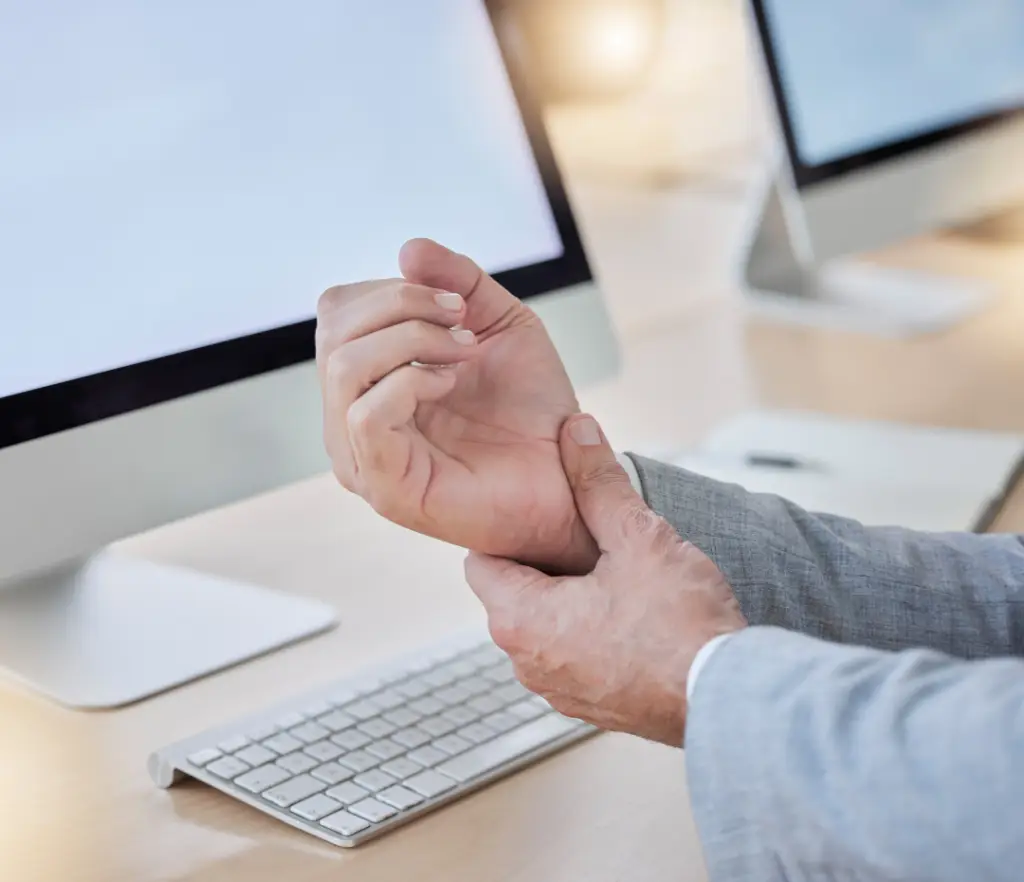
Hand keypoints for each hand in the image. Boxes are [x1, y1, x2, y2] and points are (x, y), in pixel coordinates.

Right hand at [316, 239, 597, 573]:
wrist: (568, 472)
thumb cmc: (531, 407)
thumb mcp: (498, 323)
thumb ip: (457, 281)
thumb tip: (408, 248)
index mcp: (369, 380)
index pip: (338, 312)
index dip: (392, 290)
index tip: (457, 302)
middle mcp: (352, 417)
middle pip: (334, 332)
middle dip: (403, 307)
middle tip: (463, 324)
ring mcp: (361, 455)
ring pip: (344, 367)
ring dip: (411, 340)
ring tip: (463, 353)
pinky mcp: (384, 486)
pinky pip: (365, 415)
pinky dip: (410, 382)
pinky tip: (450, 383)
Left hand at [464, 415, 747, 745]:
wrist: (727, 698)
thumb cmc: (681, 625)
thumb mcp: (637, 536)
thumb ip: (598, 481)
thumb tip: (576, 434)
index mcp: (519, 620)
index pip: (481, 560)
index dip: (511, 529)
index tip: (545, 514)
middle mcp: (526, 663)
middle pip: (512, 591)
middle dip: (545, 561)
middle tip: (591, 538)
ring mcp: (557, 691)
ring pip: (543, 624)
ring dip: (569, 597)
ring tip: (616, 573)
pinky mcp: (590, 707)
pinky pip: (571, 655)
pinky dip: (589, 631)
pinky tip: (632, 613)